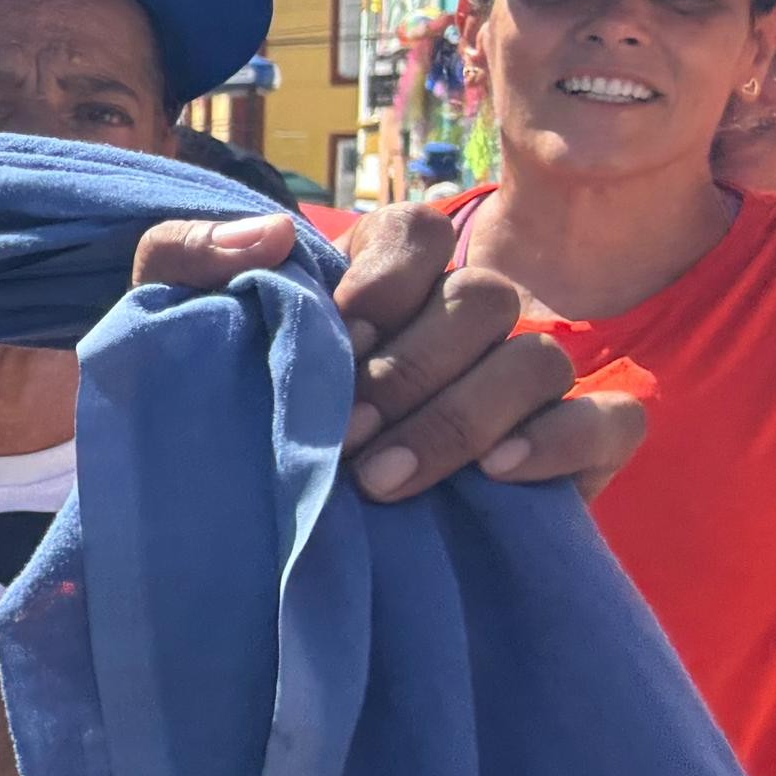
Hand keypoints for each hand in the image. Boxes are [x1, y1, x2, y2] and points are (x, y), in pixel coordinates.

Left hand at [128, 204, 640, 501]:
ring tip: (382, 479)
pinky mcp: (567, 457)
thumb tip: (273, 233)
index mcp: (381, 282)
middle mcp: (458, 326)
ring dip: (460, 415)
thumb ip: (182, 257)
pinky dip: (563, 439)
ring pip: (539, 357)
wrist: (221, 546)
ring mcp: (516, 389)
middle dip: (410, 368)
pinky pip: (610, 423)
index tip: (335, 334)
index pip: (420, 229)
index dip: (386, 277)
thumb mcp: (165, 332)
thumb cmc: (204, 425)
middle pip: (482, 298)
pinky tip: (495, 475)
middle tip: (344, 434)